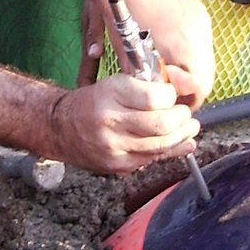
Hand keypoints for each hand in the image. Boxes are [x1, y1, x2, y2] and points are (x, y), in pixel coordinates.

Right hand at [47, 74, 198, 174]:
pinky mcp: (116, 165)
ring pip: (161, 146)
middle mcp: (111, 120)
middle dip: (182, 119)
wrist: (60, 127)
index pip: (155, 98)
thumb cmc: (92, 102)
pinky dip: (170, 151)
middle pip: (162, 124)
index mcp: (111, 94)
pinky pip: (151, 159)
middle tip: (186, 114)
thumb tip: (181, 92)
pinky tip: (180, 144)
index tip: (173, 94)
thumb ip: (145, 89)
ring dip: (182, 137)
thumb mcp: (114, 84)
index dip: (172, 96)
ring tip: (189, 128)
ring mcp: (113, 146)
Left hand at [114, 0, 214, 104]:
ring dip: (191, 68)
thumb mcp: (132, 60)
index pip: (202, 87)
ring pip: (206, 57)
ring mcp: (200, 20)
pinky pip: (201, 41)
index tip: (176, 102)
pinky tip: (172, 51)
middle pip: (207, 73)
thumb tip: (165, 98)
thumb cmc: (120, 15)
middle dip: (191, 85)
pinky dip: (190, 51)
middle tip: (171, 90)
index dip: (189, 99)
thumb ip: (153, 83)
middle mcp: (198, 32)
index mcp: (183, 46)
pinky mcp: (198, 11)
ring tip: (170, 69)